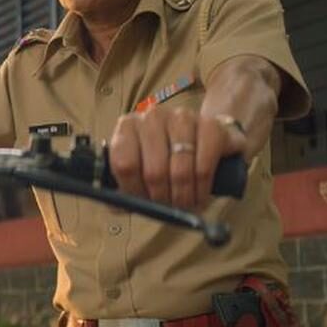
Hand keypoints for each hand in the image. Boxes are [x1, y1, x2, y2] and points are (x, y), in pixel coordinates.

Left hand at [108, 106, 246, 209]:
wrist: (205, 140)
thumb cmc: (166, 159)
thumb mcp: (140, 170)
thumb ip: (123, 189)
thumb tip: (115, 208)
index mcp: (128, 126)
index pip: (125, 164)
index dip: (134, 191)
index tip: (143, 203)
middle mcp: (153, 117)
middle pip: (153, 171)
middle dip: (162, 199)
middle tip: (169, 209)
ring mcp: (183, 118)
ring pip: (179, 171)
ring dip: (183, 197)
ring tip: (185, 205)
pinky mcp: (211, 126)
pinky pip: (204, 167)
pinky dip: (202, 189)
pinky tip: (200, 195)